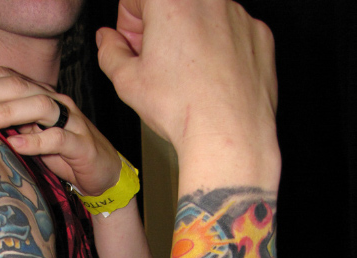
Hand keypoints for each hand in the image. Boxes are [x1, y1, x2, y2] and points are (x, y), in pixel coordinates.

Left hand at [0, 69, 121, 196]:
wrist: (103, 173)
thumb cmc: (62, 154)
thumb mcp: (31, 136)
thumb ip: (7, 125)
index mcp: (39, 96)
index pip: (6, 78)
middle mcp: (54, 102)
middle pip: (17, 86)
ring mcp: (71, 121)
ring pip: (38, 106)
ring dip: (6, 111)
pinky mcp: (81, 144)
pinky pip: (58, 138)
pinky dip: (36, 141)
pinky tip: (16, 144)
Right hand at [97, 0, 277, 162]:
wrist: (227, 135)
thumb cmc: (182, 108)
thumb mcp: (127, 82)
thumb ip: (110, 52)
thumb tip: (107, 41)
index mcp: (170, 0)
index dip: (128, 23)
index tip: (133, 44)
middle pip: (172, 6)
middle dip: (160, 31)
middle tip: (157, 65)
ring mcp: (238, 15)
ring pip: (202, 20)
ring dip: (190, 40)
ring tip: (186, 80)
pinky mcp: (259, 35)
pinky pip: (231, 36)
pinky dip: (220, 53)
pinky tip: (210, 81)